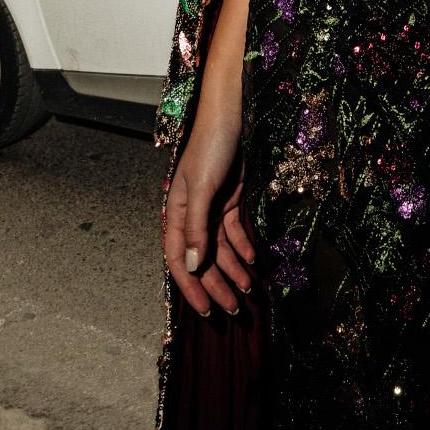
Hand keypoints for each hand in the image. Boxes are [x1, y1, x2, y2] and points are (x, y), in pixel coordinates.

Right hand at [163, 102, 256, 318]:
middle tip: (235, 310)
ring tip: (249, 291)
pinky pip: (234, 233)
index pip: (178, 260)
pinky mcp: (230, 201)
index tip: (204, 312)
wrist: (231, 117)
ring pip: (221, 249)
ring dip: (234, 270)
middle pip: (203, 260)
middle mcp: (191, 216)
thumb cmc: (210, 149)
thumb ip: (195, 228)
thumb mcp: (201, 189)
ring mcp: (211, 209)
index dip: (191, 287)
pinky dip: (243, 248)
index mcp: (176, 214)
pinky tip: (253, 262)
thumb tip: (191, 265)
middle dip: (217, 285)